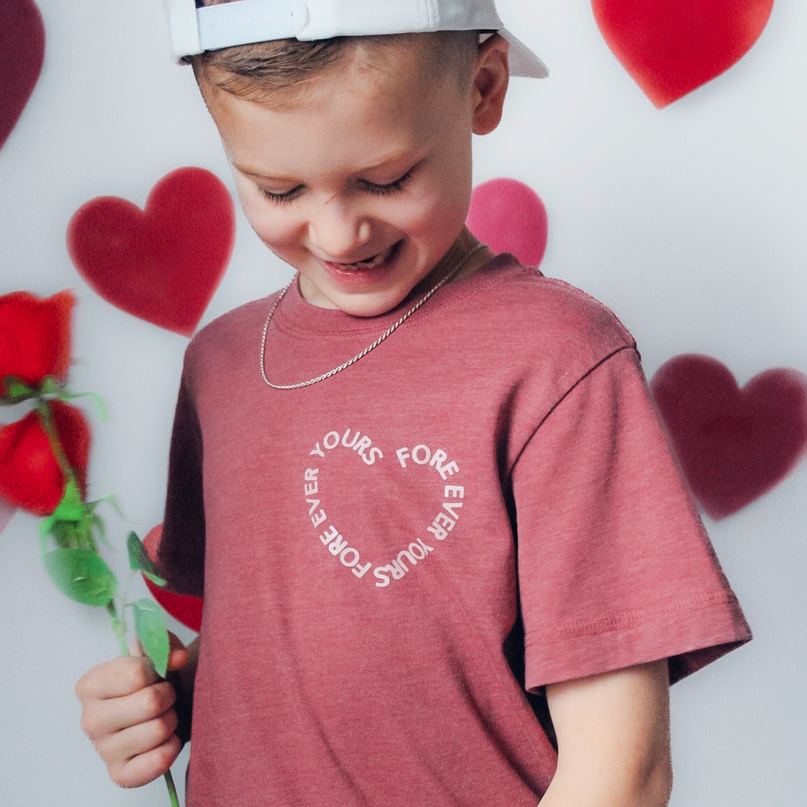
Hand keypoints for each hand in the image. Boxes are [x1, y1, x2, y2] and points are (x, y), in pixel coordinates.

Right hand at [75, 632, 189, 787]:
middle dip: (168, 695)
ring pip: (158, 729)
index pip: (136, 673)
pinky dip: (172, 746)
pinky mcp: (120, 774)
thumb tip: (177, 658)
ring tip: (164, 715)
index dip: (157, 671)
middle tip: (165, 696)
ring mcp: (103, 750)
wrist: (169, 706)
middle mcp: (89, 719)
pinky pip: (158, 761)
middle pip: (149, 702)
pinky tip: (165, 739)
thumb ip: (165, 644)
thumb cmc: (158, 677)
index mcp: (90, 685)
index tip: (156, 674)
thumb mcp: (159, 650)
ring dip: (172, 719)